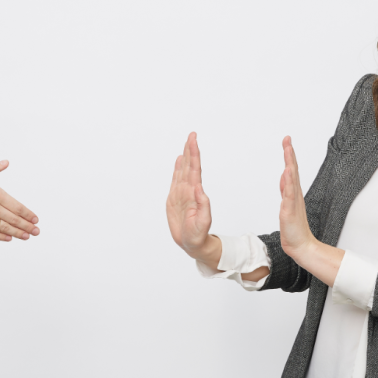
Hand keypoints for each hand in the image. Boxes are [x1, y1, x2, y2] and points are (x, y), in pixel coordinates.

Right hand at [0, 161, 39, 241]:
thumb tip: (5, 162)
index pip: (17, 206)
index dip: (28, 214)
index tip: (35, 219)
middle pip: (14, 219)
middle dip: (27, 226)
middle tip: (36, 231)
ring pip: (5, 227)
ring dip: (18, 233)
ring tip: (27, 237)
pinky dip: (1, 236)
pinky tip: (8, 238)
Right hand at [166, 133, 218, 262]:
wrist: (192, 243)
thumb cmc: (198, 234)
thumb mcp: (203, 221)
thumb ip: (203, 205)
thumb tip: (198, 188)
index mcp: (195, 193)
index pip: (195, 169)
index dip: (194, 154)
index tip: (193, 141)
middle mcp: (189, 190)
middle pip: (189, 166)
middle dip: (190, 150)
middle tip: (192, 134)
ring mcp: (181, 193)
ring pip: (183, 170)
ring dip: (184, 156)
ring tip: (186, 143)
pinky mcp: (174, 198)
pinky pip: (175, 179)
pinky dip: (177, 168)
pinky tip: (178, 159)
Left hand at [279, 136, 318, 259]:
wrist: (301, 245)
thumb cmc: (294, 228)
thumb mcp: (287, 205)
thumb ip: (286, 190)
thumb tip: (284, 175)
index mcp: (293, 193)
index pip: (291, 170)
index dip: (289, 155)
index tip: (287, 141)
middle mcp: (295, 195)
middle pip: (293, 170)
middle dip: (290, 154)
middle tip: (287, 139)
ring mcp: (293, 202)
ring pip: (292, 179)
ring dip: (290, 164)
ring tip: (288, 150)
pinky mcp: (290, 211)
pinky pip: (289, 195)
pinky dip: (288, 183)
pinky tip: (287, 172)